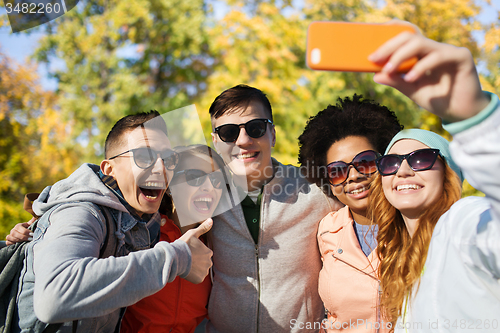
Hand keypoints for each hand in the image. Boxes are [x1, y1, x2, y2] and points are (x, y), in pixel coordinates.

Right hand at [6, 217, 34, 245]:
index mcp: (18, 226)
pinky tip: (18, 244)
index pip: (19, 227)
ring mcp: (10, 236)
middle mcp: (13, 230)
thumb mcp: (32, 225)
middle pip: (14, 233)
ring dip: (18, 240)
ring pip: (10, 237)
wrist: (26, 236)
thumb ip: (34, 221)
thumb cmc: (29, 229)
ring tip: (25, 242)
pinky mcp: (9, 241)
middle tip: (30, 239)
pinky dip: (11, 243)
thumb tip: (37, 214)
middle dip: (23, 237)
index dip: (26, 231)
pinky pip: (7, 242)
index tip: (32, 234)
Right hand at [179, 218, 212, 283]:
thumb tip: (211, 220)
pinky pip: (198, 278)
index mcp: (209, 252)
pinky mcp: (199, 279)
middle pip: (204, 262)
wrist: (174, 258)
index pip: (205, 253)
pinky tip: (187, 271)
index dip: (196, 253)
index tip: (190, 252)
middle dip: (197, 261)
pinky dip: (193, 276)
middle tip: (188, 259)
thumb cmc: (183, 245)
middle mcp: (209, 262)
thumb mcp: (193, 234)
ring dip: (196, 268)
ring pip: (201, 270)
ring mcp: (204, 271)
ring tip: (187, 265)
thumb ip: (203, 228)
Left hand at [369, 26, 489, 121]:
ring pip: (421, 43)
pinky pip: (438, 56)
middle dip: (389, 47)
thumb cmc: (438, 100)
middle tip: (374, 59)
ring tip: (389, 69)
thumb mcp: (412, 90)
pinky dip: (421, 66)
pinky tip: (410, 78)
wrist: (462, 113)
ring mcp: (448, 50)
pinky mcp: (461, 57)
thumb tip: (376, 75)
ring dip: (401, 55)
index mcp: (423, 54)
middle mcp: (434, 49)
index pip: (404, 39)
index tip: (370, 56)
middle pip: (409, 37)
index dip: (387, 43)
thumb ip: (396, 81)